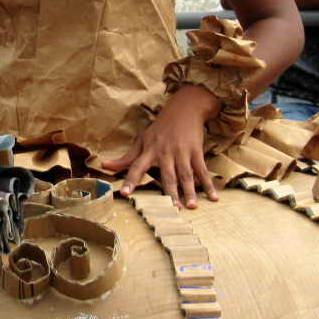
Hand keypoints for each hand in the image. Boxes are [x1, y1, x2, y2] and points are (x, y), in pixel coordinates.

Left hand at [100, 84, 222, 207]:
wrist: (184, 108)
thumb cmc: (160, 128)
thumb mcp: (142, 140)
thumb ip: (126, 157)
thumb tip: (104, 165)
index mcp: (149, 151)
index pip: (136, 167)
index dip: (130, 180)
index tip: (124, 194)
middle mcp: (165, 153)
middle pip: (167, 176)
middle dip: (170, 192)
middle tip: (172, 209)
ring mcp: (182, 152)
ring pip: (185, 175)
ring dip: (190, 191)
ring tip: (192, 206)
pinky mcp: (196, 151)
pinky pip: (202, 170)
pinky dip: (209, 184)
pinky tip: (214, 197)